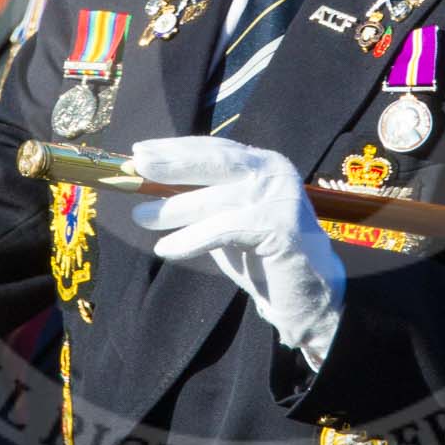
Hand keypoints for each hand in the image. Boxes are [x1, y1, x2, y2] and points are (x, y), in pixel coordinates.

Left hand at [131, 137, 344, 365]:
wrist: (308, 297)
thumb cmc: (261, 257)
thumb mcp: (226, 219)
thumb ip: (200, 198)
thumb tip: (150, 185)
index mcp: (264, 163)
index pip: (215, 147)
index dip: (176, 148)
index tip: (141, 150)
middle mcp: (275, 172)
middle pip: (216, 160)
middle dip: (172, 163)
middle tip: (137, 167)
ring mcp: (280, 197)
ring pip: (216, 198)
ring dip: (173, 209)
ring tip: (140, 216)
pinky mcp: (280, 226)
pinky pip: (224, 230)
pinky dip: (192, 239)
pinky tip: (167, 249)